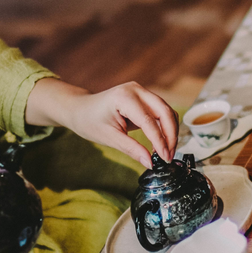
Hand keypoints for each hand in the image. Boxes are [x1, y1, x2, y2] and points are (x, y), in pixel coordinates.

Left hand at [26, 79, 177, 168]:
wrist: (80, 109)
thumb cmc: (90, 121)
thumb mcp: (109, 138)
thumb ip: (131, 149)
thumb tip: (150, 163)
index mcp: (124, 97)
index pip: (149, 121)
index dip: (160, 141)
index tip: (164, 158)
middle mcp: (136, 90)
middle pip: (164, 112)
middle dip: (171, 135)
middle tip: (169, 156)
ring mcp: (141, 91)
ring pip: (166, 111)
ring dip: (170, 131)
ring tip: (167, 152)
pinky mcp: (143, 96)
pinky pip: (160, 111)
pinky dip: (164, 126)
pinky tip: (162, 142)